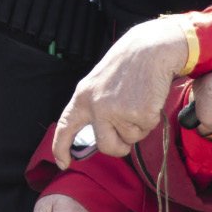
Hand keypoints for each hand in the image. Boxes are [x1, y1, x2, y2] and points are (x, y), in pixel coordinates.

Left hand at [52, 16, 188, 167]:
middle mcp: (97, 106)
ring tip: (138, 100)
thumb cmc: (127, 65)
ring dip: (138, 126)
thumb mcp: (100, 83)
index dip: (61, 147)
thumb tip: (101, 135)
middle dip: (120, 146)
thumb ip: (96, 106)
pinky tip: (148, 98)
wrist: (150, 48)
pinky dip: (151, 118)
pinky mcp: (139, 114)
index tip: (62, 163)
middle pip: (106, 146)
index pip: (66, 126)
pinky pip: (146, 130)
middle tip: (128, 131)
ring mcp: (117, 111)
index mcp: (83, 97)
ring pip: (130, 139)